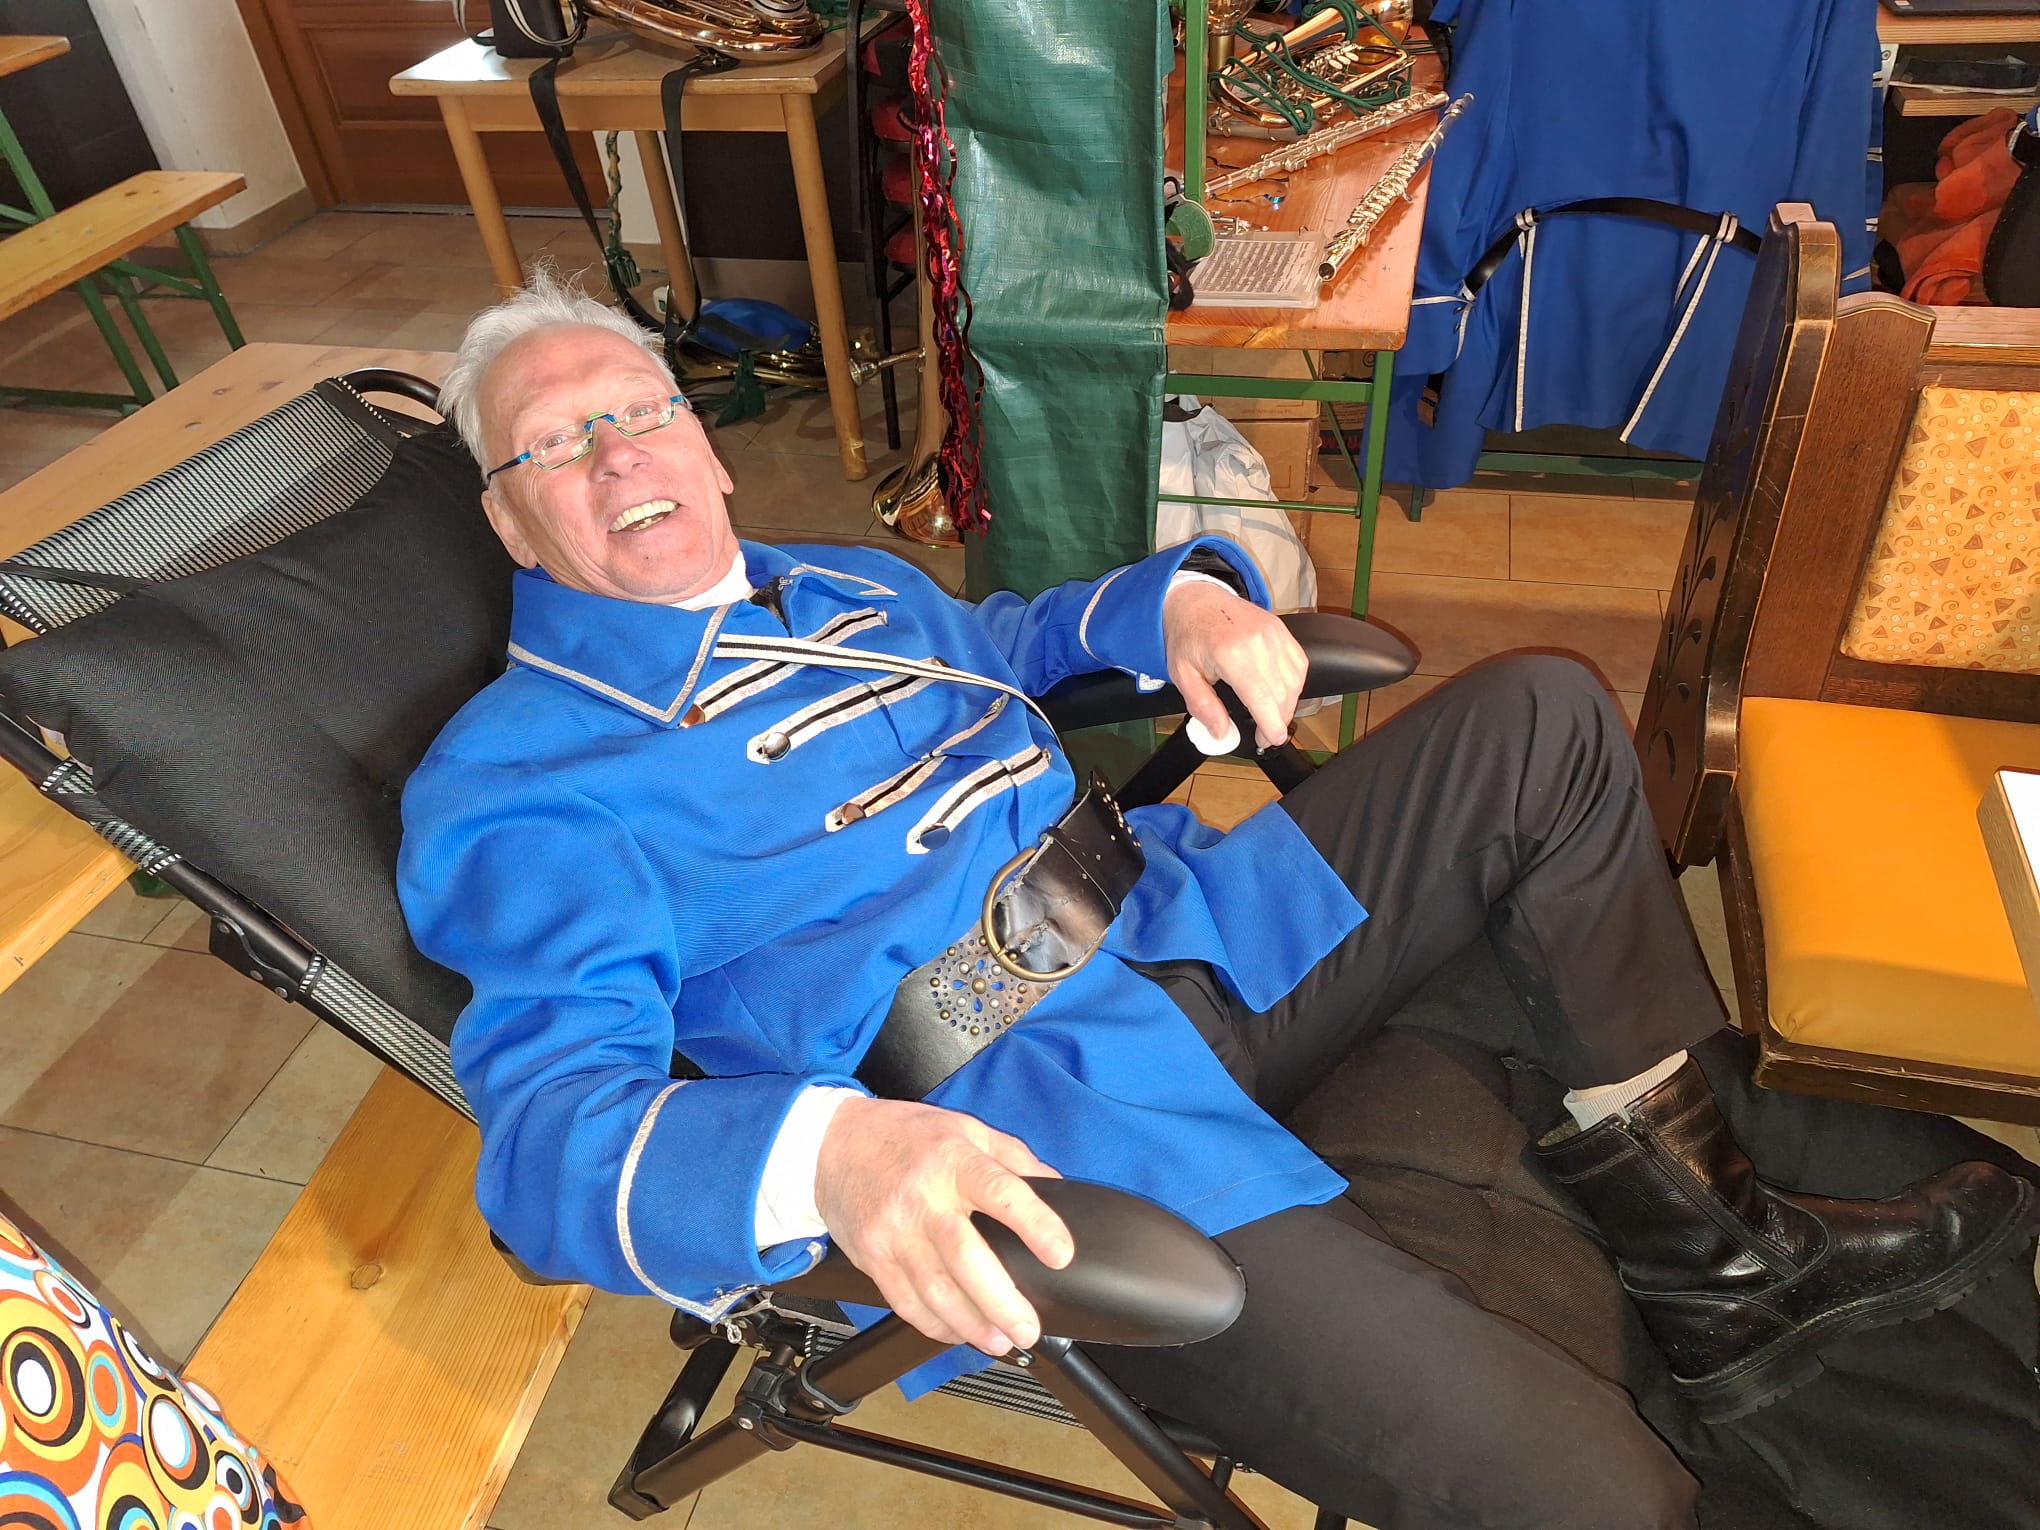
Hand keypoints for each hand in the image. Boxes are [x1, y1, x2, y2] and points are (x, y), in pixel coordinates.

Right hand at [813, 1096, 1073, 1354]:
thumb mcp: (965, 1128)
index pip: (1002, 1193)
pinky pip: (906, 1302)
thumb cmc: (905, 1136)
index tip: (1062, 1255)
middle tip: (1028, 1327)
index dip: (1036, 1226)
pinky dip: (936, 1325)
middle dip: (1003, 1301)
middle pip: (967, 1258)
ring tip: (1001, 1341)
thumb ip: (1012, 1157)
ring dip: (972, 1325)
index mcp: (955, 1161)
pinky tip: (959, 1333)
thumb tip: (1056, 1186)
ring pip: (936, 1291)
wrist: (832, 1144)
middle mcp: (924, 1198)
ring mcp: (894, 1232)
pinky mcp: (873, 1257)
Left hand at [1162, 579, 1306, 749]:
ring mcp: (1273, 633)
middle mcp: (1257, 641)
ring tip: (1271, 718)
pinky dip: (1294, 685)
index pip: (1261, 697)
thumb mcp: (1183, 675)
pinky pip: (1299, 665)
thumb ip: (1202, 706)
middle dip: (1278, 721)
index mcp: (1230, 653)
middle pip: (1281, 693)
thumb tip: (1221, 733)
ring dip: (1287, 705)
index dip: (1271, 724)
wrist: (1197, 600)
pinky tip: (1281, 695)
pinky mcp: (1281, 630)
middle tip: (1265, 736)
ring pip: (1294, 682)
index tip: (1270, 740)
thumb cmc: (1189, 635)